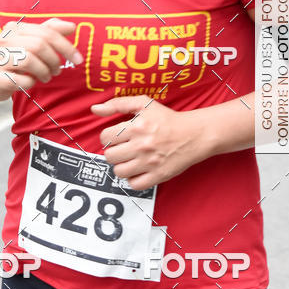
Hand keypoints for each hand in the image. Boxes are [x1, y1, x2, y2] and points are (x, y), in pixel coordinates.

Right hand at [0, 17, 82, 101]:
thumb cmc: (10, 60)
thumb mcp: (28, 42)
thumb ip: (49, 31)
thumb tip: (71, 26)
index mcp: (14, 28)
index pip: (47, 32)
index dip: (66, 46)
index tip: (78, 59)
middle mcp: (4, 40)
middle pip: (39, 45)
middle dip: (54, 60)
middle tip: (57, 70)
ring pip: (30, 61)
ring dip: (44, 72)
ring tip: (46, 77)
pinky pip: (22, 80)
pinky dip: (31, 83)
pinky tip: (30, 82)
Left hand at [90, 95, 215, 189]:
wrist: (194, 134)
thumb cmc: (167, 119)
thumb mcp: (144, 104)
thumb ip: (117, 104)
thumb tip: (95, 109)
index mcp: (136, 126)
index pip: (105, 137)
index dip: (108, 137)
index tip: (116, 137)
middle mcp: (141, 145)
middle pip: (110, 156)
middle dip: (114, 152)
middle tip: (123, 148)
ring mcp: (150, 162)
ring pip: (119, 172)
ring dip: (122, 166)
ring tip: (130, 159)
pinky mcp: (158, 176)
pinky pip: (134, 185)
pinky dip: (133, 179)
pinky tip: (138, 170)